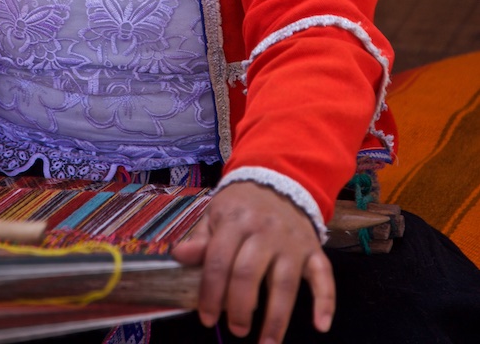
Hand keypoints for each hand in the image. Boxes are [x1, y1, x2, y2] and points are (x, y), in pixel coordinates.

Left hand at [171, 181, 334, 341]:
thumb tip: (180, 256)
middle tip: (235, 330)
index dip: (211, 292)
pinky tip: (320, 325)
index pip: (219, 260)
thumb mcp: (216, 213)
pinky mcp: (313, 250)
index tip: (206, 318)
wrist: (278, 178)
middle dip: (240, 307)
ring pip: (285, 282)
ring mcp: (292, 241)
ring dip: (276, 317)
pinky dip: (326, 301)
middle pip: (249, 273)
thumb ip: (201, 238)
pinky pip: (323, 275)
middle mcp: (265, 230)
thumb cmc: (241, 205)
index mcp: (235, 220)